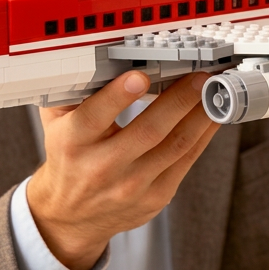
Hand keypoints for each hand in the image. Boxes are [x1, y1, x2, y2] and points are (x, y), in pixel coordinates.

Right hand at [27, 71, 218, 269]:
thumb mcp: (55, 123)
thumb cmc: (67, 158)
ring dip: (200, 115)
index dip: (119, 95)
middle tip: (199, 77)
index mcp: (73, 142)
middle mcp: (102, 167)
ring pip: (176, 145)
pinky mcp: (155, 197)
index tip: (140, 76)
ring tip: (213, 92)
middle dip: (179, 100)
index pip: (95, 116)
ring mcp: (132, 186)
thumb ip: (69, 90)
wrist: (71, 215)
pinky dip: (203, 135)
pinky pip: (186, 160)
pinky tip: (211, 115)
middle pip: (148, 130)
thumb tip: (91, 54)